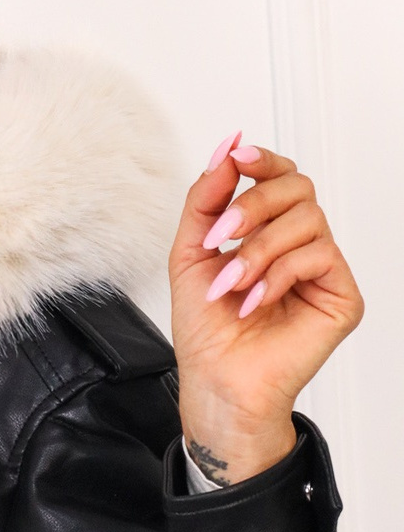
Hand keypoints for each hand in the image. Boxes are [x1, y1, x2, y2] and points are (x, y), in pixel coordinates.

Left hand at [168, 131, 363, 484]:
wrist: (216, 382)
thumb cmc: (206, 330)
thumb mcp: (190, 253)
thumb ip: (205, 199)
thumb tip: (226, 149)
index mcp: (269, 232)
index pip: (282, 178)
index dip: (264, 161)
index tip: (237, 156)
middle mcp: (300, 246)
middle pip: (298, 188)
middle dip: (253, 204)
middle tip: (221, 232)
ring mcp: (323, 270)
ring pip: (308, 219)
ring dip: (258, 247)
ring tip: (231, 283)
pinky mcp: (341, 295)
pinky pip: (319, 255)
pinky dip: (278, 274)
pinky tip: (255, 300)